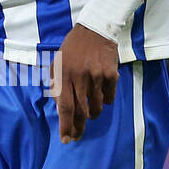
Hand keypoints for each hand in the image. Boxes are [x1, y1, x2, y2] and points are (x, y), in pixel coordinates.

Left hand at [51, 25, 118, 142]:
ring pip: (96, 108)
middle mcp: (80, 77)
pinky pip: (109, 98)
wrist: (96, 28)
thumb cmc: (73, 48)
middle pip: (80, 111)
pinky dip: (104, 101)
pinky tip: (101, 95)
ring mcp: (97, 76)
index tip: (66, 139)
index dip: (66, 125)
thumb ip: (57, 84)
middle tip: (77, 137)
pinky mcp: (111, 74)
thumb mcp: (58, 62)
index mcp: (64, 74)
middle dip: (78, 128)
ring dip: (92, 114)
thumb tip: (60, 108)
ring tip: (89, 112)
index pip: (65, 107)